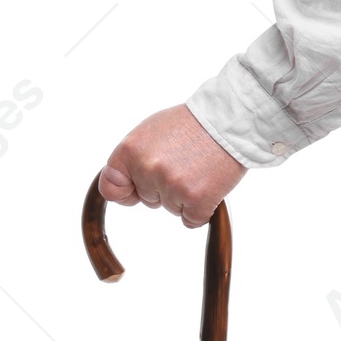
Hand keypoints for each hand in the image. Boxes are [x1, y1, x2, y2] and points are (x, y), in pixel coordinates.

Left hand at [98, 105, 246, 227]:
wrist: (230, 120)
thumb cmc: (193, 123)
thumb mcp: (151, 130)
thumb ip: (133, 157)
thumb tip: (121, 185)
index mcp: (131, 150)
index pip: (111, 186)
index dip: (124, 193)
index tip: (134, 193)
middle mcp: (147, 168)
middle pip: (148, 199)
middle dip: (164, 187)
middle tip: (185, 163)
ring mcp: (171, 186)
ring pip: (171, 208)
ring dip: (185, 196)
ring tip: (200, 168)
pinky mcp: (196, 201)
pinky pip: (191, 220)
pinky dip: (201, 209)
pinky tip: (209, 184)